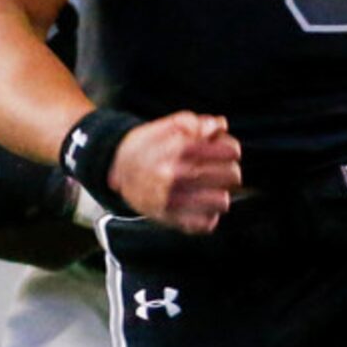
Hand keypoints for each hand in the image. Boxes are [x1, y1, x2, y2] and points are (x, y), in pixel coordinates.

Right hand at [109, 113, 240, 232]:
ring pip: (222, 201)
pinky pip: (205, 224)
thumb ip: (193, 122)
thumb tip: (220, 126)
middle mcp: (175, 175)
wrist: (113, 169)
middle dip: (230, 170)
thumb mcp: (165, 125)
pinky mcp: (169, 218)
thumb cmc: (145, 145)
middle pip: (230, 176)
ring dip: (222, 194)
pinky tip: (201, 206)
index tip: (229, 151)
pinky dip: (208, 216)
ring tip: (213, 189)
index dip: (232, 149)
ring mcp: (172, 199)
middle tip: (222, 170)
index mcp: (177, 149)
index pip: (227, 151)